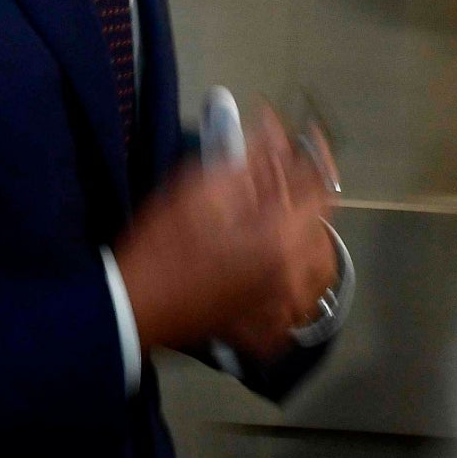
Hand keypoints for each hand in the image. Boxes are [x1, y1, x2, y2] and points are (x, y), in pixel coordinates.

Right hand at [115, 107, 339, 358]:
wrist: (133, 305)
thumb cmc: (164, 243)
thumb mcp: (201, 189)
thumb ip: (248, 158)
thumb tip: (274, 130)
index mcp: (281, 236)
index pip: (321, 188)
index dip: (318, 156)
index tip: (308, 134)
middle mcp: (293, 273)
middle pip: (323, 228)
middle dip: (309, 196)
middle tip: (287, 178)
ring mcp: (282, 305)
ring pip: (318, 270)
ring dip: (311, 240)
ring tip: (291, 224)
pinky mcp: (265, 326)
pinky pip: (297, 305)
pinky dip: (298, 286)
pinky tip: (280, 271)